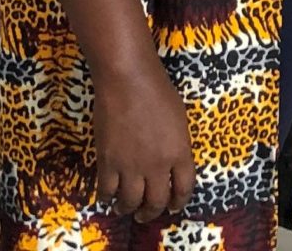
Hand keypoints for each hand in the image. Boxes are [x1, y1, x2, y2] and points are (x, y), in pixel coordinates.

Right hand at [90, 65, 195, 222]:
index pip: (184, 189)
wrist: (127, 78)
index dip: (179, 202)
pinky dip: (107, 197)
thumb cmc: (157, 90)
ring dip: (129, 209)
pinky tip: (108, 195)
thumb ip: (177, 144)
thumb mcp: (179, 119)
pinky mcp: (108, 161)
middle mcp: (158, 165)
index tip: (174, 206)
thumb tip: (171, 161)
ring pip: (131, 202)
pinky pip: (107, 190)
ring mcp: (131, 166)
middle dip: (152, 212)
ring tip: (126, 208)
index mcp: (180, 153)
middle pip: (157, 201)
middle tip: (146, 214)